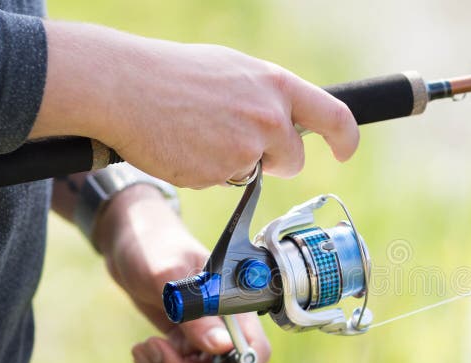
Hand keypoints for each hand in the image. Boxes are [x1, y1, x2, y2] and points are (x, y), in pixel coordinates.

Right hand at [31, 21, 359, 187]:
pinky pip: (224, 183)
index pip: (334, 116)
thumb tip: (283, 117)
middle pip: (293, 159)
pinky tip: (184, 147)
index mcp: (275, 84)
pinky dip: (207, 172)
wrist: (124, 87)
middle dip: (273, 160)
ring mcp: (248, 147)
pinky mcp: (224, 173)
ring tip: (197, 134)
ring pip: (253, 173)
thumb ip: (264, 95)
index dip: (346, 138)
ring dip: (233, 165)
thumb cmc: (172, 74)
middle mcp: (270, 116)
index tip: (345, 151)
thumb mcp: (231, 71)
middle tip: (237, 144)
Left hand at [97, 184, 270, 362]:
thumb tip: (221, 347)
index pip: (255, 352)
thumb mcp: (169, 275)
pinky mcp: (185, 345)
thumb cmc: (153, 247)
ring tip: (142, 349)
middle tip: (154, 351)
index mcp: (235, 305)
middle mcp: (225, 326)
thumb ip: (196, 312)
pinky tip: (142, 350)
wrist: (129, 245)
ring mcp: (205, 339)